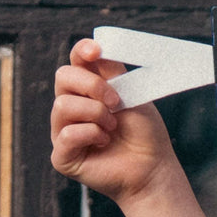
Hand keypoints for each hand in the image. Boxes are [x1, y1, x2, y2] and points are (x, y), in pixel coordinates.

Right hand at [51, 39, 180, 206]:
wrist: (154, 169)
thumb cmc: (145, 134)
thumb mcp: (133, 96)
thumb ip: (113, 73)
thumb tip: (98, 47)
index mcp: (88, 90)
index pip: (76, 62)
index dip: (82, 51)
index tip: (95, 51)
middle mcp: (71, 108)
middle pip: (63, 77)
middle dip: (93, 86)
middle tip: (117, 102)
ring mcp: (63, 131)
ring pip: (62, 105)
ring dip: (96, 114)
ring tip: (113, 128)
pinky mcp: (62, 155)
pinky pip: (67, 134)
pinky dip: (91, 134)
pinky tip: (105, 142)